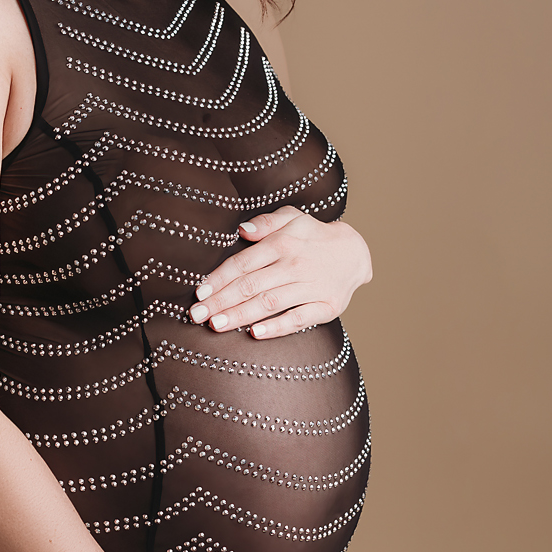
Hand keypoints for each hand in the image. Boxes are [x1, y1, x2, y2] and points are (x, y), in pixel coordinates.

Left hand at [188, 206, 371, 339]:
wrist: (355, 253)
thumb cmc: (313, 237)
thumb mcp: (293, 219)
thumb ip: (266, 223)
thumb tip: (241, 230)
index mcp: (283, 243)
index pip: (244, 263)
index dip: (219, 278)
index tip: (199, 293)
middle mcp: (295, 265)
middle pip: (251, 285)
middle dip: (221, 301)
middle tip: (196, 316)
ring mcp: (312, 287)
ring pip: (270, 303)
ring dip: (241, 314)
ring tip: (216, 324)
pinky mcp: (327, 306)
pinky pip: (299, 318)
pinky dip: (277, 327)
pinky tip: (255, 333)